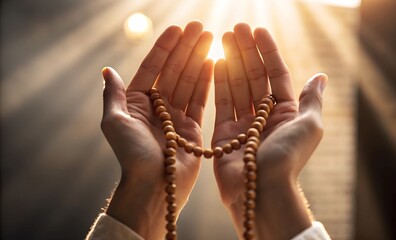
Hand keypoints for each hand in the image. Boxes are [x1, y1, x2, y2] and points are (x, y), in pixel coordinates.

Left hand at [101, 21, 212, 238]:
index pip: (152, 68)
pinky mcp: (193, 127)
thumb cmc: (131, 155)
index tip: (177, 29)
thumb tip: (108, 70)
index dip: (164, 48)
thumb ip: (114, 95)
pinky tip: (213, 63)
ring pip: (188, 81)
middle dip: (186, 48)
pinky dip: (206, 81)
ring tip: (210, 38)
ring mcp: (176, 116)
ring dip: (198, 59)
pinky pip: (200, 100)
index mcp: (137, 103)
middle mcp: (157, 107)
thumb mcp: (115, 122)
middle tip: (200, 28)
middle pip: (173, 71)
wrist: (153, 186)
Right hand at [212, 23, 326, 238]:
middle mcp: (265, 116)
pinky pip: (221, 103)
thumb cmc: (288, 158)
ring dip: (231, 62)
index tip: (258, 31)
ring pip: (237, 86)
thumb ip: (311, 99)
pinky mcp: (224, 133)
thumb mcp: (309, 126)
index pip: (276, 75)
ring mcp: (243, 124)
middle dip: (246, 52)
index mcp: (286, 113)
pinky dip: (219, 82)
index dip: (267, 52)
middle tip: (236, 29)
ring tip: (223, 39)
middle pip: (254, 78)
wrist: (261, 191)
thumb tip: (320, 76)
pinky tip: (216, 63)